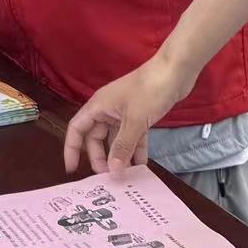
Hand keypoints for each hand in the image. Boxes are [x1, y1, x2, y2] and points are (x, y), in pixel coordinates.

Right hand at [63, 53, 195, 172]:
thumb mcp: (135, 121)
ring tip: (126, 175)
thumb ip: (122, 146)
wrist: (176, 70)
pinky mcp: (140, 115)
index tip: (73, 169)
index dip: (72, 149)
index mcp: (98, 106)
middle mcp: (107, 109)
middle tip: (109, 177)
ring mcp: (124, 112)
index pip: (77, 129)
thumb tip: (112, 171)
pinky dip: (135, 149)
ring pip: (115, 139)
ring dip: (119, 155)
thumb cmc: (150, 90)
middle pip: (96, 137)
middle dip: (100, 157)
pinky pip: (133, 136)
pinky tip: (141, 165)